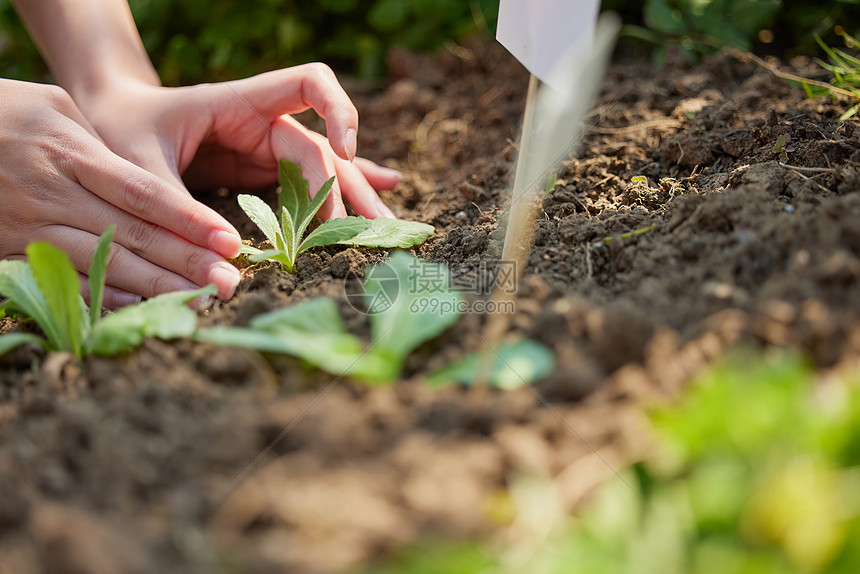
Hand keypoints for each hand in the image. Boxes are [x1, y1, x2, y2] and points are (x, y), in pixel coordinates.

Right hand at [0, 80, 242, 307]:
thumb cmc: (4, 112)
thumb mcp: (53, 108)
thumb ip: (102, 148)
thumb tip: (148, 192)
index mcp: (70, 155)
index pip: (143, 193)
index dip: (189, 219)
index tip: (229, 241)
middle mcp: (52, 195)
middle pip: (132, 235)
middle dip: (186, 263)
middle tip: (231, 284)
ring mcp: (27, 228)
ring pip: (102, 263)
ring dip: (155, 287)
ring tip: (200, 301)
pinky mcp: (5, 250)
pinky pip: (62, 278)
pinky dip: (103, 297)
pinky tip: (140, 308)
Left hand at [77, 64, 401, 219]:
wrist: (105, 125)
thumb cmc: (117, 129)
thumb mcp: (136, 169)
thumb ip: (174, 215)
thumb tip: (218, 271)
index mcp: (241, 103)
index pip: (310, 84)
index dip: (337, 112)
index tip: (344, 152)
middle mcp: (264, 124)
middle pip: (325, 149)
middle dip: (349, 189)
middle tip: (372, 231)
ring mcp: (266, 151)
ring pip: (325, 172)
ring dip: (355, 201)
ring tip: (387, 230)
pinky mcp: (261, 175)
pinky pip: (308, 185)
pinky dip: (340, 196)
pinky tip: (377, 200)